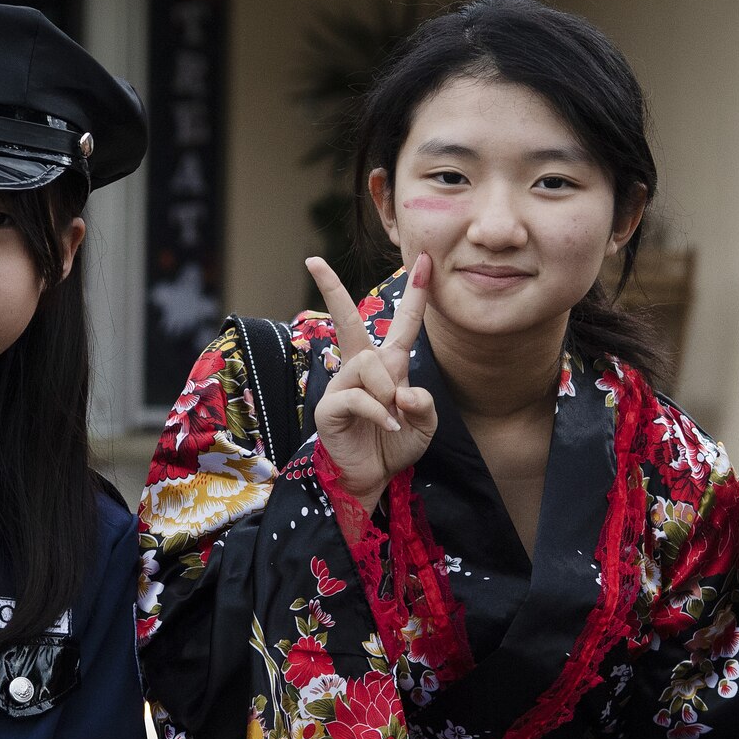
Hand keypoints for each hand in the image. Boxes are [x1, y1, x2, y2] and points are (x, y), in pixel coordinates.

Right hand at [307, 254, 438, 510]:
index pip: (403, 324)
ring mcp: (342, 385)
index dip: (415, 294)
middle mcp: (362, 368)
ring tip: (393, 416)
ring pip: (367, 363)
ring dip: (387, 391)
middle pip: (348, 321)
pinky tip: (389, 426)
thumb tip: (403, 392)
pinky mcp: (329, 406)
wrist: (373, 477)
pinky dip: (379, 412)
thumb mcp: (424, 424)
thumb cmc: (396, 444)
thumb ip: (423, 403)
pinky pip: (358, 397)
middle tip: (313, 262)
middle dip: (332, 289)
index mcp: (389, 365)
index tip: (423, 261)